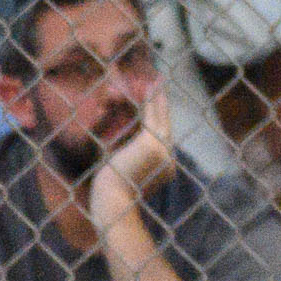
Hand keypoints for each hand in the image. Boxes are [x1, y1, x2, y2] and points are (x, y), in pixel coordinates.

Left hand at [93, 88, 179, 206]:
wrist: (113, 199)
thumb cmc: (112, 189)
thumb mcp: (124, 171)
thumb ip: (128, 158)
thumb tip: (121, 149)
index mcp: (165, 168)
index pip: (162, 139)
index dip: (159, 120)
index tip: (156, 105)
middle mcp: (169, 159)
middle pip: (165, 126)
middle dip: (162, 105)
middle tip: (161, 86)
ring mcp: (163, 151)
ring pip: (160, 119)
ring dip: (158, 98)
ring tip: (157, 81)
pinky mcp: (152, 143)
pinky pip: (151, 117)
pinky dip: (151, 101)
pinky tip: (149, 87)